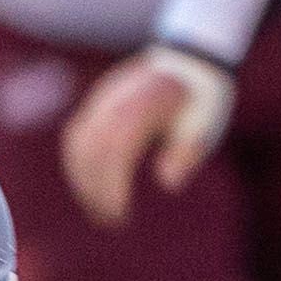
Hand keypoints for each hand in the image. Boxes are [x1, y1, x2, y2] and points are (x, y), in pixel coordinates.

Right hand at [60, 46, 235, 225]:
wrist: (189, 58)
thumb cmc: (201, 100)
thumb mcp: (205, 126)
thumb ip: (187, 153)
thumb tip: (168, 183)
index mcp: (147, 101)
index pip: (118, 146)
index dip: (113, 182)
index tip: (121, 212)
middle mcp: (118, 98)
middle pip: (93, 148)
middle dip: (96, 188)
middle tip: (110, 221)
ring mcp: (104, 97)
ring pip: (78, 143)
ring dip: (83, 180)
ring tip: (98, 210)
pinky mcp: (97, 100)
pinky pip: (76, 134)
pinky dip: (77, 164)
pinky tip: (89, 187)